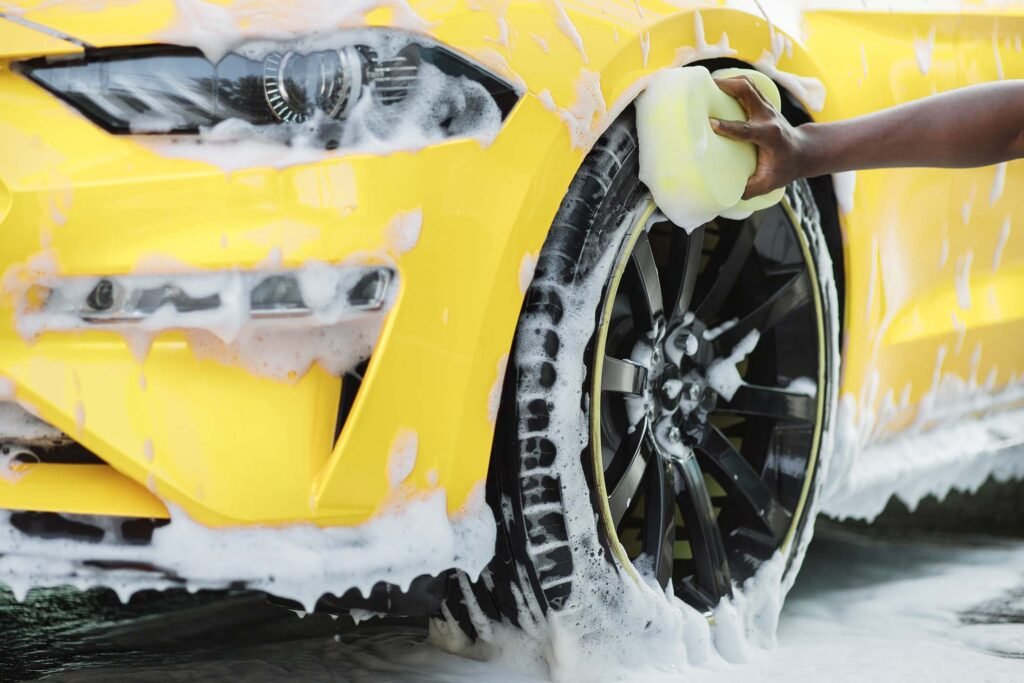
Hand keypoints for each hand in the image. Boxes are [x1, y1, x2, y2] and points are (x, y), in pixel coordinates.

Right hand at [710, 77, 807, 198]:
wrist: (803, 151)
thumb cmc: (784, 168)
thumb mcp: (769, 184)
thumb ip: (750, 189)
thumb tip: (728, 193)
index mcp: (769, 136)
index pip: (747, 129)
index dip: (728, 127)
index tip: (711, 123)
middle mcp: (768, 117)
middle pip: (748, 92)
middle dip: (727, 85)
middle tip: (705, 86)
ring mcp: (766, 107)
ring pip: (748, 84)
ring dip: (728, 80)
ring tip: (708, 82)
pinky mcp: (763, 103)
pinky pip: (748, 86)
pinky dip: (732, 83)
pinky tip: (718, 85)